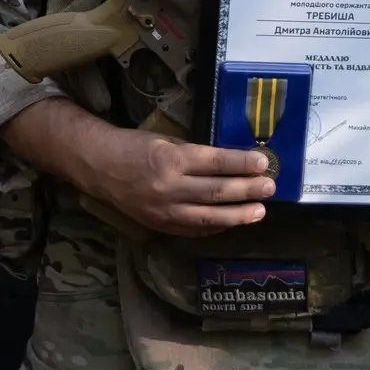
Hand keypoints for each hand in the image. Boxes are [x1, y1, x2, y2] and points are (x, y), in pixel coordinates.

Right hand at [82, 131, 273, 237]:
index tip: (263, 163)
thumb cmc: (135, 147)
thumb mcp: (167, 141)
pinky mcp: (160, 226)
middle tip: (270, 187)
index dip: (241, 164)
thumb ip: (196, 154)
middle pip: (216, 192)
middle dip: (247, 190)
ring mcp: (165, 211)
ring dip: (238, 215)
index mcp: (171, 159)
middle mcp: (169, 187)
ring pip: (209, 216)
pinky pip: (194, 229)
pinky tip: (232, 222)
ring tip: (259, 211)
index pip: (215, 163)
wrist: (99, 167)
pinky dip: (216, 226)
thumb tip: (231, 163)